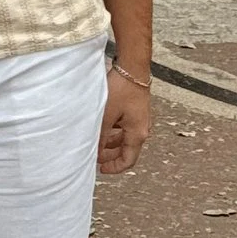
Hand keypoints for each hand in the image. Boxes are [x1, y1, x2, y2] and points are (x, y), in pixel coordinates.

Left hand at [98, 62, 150, 176]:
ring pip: (124, 138)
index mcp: (137, 134)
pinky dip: (114, 131)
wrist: (132, 67)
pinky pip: (124, 127)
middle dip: (110, 155)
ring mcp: (140, 119)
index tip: (101, 170)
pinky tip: (101, 127)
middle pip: (126, 150)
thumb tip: (95, 153)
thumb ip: (101, 137)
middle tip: (94, 156)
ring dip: (110, 143)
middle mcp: (142, 129)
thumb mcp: (106, 116)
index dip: (114, 168)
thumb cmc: (121, 89)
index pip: (128, 160)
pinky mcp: (136, 110)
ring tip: (95, 142)